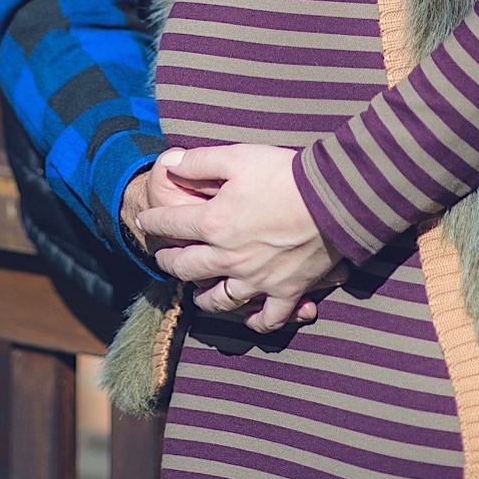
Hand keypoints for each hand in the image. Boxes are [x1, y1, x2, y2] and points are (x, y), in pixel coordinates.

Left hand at [134, 144, 346, 333]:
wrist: (332, 198)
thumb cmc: (284, 174)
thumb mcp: (237, 156)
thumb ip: (200, 162)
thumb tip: (171, 164)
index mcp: (214, 223)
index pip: (171, 225)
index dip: (154, 221)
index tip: (145, 220)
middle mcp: (228, 258)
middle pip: (187, 267)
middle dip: (169, 261)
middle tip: (163, 257)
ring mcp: (257, 279)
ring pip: (219, 300)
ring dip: (202, 298)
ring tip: (196, 294)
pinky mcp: (286, 291)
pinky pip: (266, 319)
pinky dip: (256, 322)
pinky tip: (249, 318)